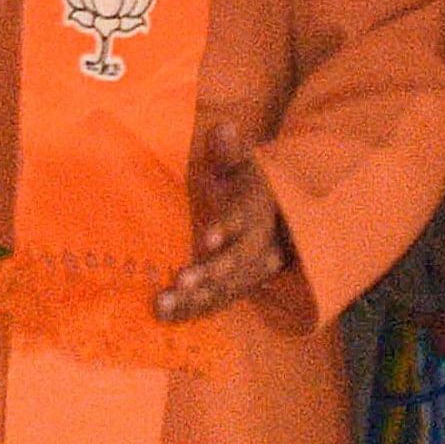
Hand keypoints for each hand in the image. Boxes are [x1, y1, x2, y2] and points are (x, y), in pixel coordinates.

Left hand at [157, 120, 309, 326]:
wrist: (281, 218)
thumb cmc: (248, 183)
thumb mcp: (242, 163)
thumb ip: (229, 150)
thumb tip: (222, 128)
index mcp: (259, 211)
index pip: (246, 221)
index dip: (228, 229)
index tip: (207, 238)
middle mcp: (260, 246)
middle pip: (238, 263)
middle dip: (211, 274)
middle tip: (181, 281)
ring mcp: (251, 271)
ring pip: (227, 289)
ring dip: (196, 299)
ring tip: (163, 304)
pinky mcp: (238, 287)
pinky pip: (217, 302)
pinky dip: (192, 310)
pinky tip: (163, 315)